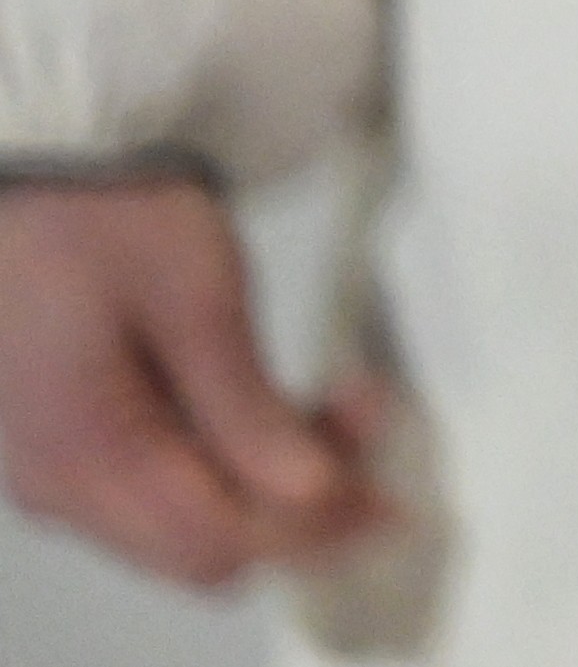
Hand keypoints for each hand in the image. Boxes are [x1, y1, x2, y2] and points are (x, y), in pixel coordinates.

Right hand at [0, 175, 389, 588]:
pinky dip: (240, 463)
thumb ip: (246, 410)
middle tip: (373, 434)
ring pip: (190, 524)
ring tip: (346, 404)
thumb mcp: (197, 300)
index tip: (387, 490)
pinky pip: (168, 489)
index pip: (216, 543)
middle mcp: (60, 485)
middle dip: (304, 510)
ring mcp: (62, 472)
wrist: (42, 175)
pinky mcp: (77, 449)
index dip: (314, 530)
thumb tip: (309, 496)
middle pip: (204, 549)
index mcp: (84, 452)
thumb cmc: (108, 218)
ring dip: (281, 482)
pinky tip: (291, 409)